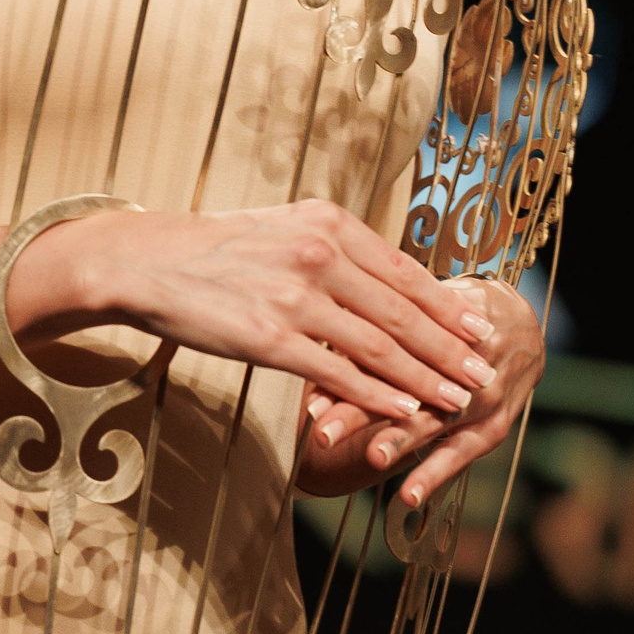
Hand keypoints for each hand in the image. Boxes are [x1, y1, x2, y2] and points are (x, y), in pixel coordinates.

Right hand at [62, 199, 500, 425]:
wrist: (149, 262)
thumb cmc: (216, 250)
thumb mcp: (282, 227)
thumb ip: (334, 247)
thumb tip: (384, 274)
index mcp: (327, 223)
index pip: (403, 271)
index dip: (445, 305)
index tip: (477, 328)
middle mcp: (319, 253)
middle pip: (402, 311)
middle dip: (449, 348)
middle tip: (484, 372)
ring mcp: (296, 296)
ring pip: (379, 345)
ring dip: (424, 378)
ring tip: (457, 399)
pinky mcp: (270, 337)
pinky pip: (338, 372)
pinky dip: (377, 394)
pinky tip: (403, 410)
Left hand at [297, 278, 544, 505]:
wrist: (522, 325)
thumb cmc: (449, 316)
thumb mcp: (418, 309)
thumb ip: (371, 326)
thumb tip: (315, 339)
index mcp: (433, 327)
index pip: (385, 351)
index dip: (346, 375)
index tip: (311, 401)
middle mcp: (460, 362)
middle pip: (405, 387)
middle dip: (361, 411)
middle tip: (323, 431)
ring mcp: (481, 396)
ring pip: (434, 419)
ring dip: (401, 439)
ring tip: (372, 457)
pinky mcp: (494, 426)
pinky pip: (462, 453)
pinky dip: (435, 474)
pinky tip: (408, 497)